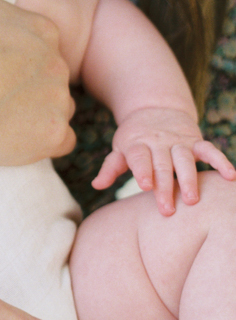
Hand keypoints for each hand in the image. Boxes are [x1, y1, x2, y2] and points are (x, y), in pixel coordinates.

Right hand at [0, 0, 75, 164]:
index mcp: (42, 28)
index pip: (35, 38)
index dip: (9, 47)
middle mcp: (58, 64)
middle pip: (45, 71)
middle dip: (22, 78)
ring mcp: (57, 103)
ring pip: (53, 105)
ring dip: (32, 108)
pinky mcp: (50, 139)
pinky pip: (57, 140)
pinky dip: (40, 138)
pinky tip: (13, 134)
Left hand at [92, 107, 235, 214]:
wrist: (154, 109)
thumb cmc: (135, 140)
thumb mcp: (120, 150)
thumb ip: (111, 167)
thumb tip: (96, 185)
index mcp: (137, 144)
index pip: (139, 157)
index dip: (143, 170)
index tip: (145, 186)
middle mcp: (158, 142)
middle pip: (162, 164)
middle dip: (165, 186)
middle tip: (167, 210)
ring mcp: (178, 141)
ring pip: (185, 159)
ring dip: (189, 178)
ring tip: (192, 200)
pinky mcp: (195, 141)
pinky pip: (210, 150)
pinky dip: (220, 161)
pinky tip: (230, 176)